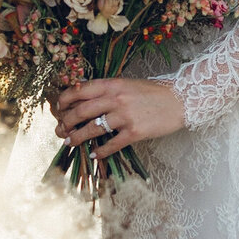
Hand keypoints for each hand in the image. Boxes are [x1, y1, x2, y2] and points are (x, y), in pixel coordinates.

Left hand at [54, 77, 185, 158]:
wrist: (180, 100)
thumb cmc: (153, 92)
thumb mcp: (127, 84)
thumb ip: (107, 90)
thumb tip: (83, 97)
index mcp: (112, 84)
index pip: (80, 91)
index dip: (64, 100)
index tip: (58, 109)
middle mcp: (116, 98)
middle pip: (81, 111)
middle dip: (66, 122)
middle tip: (60, 130)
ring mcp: (125, 116)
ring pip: (92, 128)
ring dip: (77, 137)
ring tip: (69, 142)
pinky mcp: (135, 132)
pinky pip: (111, 144)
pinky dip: (100, 151)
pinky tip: (94, 154)